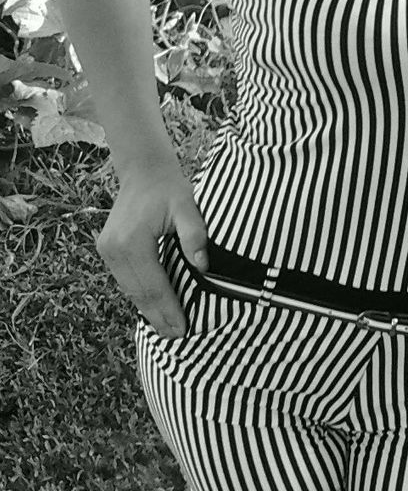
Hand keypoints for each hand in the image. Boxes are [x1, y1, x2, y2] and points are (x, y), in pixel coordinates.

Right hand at [96, 156, 208, 338]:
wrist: (143, 169)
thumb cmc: (169, 188)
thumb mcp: (187, 205)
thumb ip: (195, 234)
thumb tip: (202, 266)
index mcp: (133, 240)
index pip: (154, 285)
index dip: (169, 309)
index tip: (183, 329)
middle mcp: (114, 248)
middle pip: (139, 293)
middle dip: (158, 317)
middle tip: (176, 337)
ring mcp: (107, 249)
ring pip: (129, 289)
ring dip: (147, 310)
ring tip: (166, 328)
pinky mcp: (106, 249)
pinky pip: (124, 280)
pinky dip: (139, 295)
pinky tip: (152, 307)